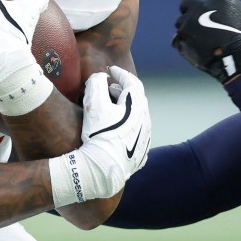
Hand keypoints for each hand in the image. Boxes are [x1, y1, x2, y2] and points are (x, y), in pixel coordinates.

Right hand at [48, 66, 151, 206]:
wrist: (104, 169)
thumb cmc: (99, 134)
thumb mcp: (93, 104)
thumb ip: (96, 83)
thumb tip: (101, 77)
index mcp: (137, 105)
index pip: (131, 82)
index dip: (120, 73)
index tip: (111, 70)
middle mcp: (146, 119)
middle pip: (137, 98)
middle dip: (123, 90)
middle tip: (110, 87)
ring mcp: (146, 136)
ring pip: (138, 115)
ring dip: (126, 107)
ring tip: (112, 106)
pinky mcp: (142, 151)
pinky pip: (137, 132)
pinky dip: (129, 124)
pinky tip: (119, 127)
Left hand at [172, 0, 240, 82]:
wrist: (237, 57)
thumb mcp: (240, 10)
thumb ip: (225, 0)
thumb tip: (213, 1)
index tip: (203, 4)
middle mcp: (199, 4)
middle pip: (187, 2)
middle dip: (191, 10)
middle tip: (200, 21)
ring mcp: (189, 18)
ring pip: (181, 19)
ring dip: (188, 26)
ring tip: (200, 37)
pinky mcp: (183, 33)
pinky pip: (178, 35)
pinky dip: (185, 39)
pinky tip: (196, 45)